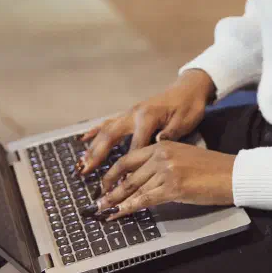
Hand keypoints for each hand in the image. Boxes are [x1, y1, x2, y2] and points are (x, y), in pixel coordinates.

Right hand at [77, 70, 215, 174]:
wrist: (189, 89)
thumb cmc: (189, 107)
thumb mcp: (185, 121)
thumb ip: (170, 133)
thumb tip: (156, 144)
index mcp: (148, 118)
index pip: (135, 146)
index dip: (128, 166)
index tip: (121, 183)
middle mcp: (134, 114)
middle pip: (111, 136)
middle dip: (97, 155)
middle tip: (85, 171)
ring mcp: (129, 113)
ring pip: (106, 130)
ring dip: (92, 147)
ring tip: (82, 163)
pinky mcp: (129, 113)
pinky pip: (108, 122)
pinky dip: (95, 131)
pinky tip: (83, 139)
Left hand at [95, 141, 235, 219]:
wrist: (232, 174)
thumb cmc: (211, 169)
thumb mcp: (182, 158)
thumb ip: (161, 164)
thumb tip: (141, 182)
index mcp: (162, 145)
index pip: (129, 159)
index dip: (113, 173)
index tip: (104, 184)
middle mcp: (161, 155)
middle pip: (127, 174)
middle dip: (110, 190)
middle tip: (98, 201)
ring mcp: (166, 170)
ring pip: (133, 188)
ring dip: (116, 202)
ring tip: (104, 210)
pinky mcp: (173, 187)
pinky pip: (145, 199)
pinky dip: (128, 208)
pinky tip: (119, 214)